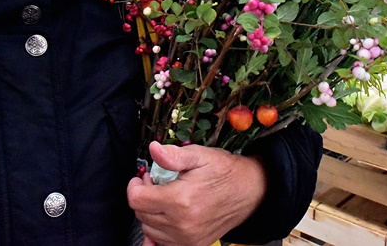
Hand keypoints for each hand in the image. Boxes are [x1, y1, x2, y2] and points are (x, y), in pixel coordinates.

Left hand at [127, 142, 266, 245]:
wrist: (250, 191)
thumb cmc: (225, 172)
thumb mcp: (200, 155)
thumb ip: (174, 155)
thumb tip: (154, 149)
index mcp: (180, 200)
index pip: (136, 199)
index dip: (135, 185)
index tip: (144, 177)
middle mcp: (182, 223)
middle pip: (141, 214)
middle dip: (143, 196)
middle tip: (156, 182)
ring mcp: (187, 238)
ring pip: (149, 228)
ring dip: (151, 212)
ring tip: (165, 197)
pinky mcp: (193, 244)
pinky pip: (162, 242)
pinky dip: (159, 230)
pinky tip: (166, 217)